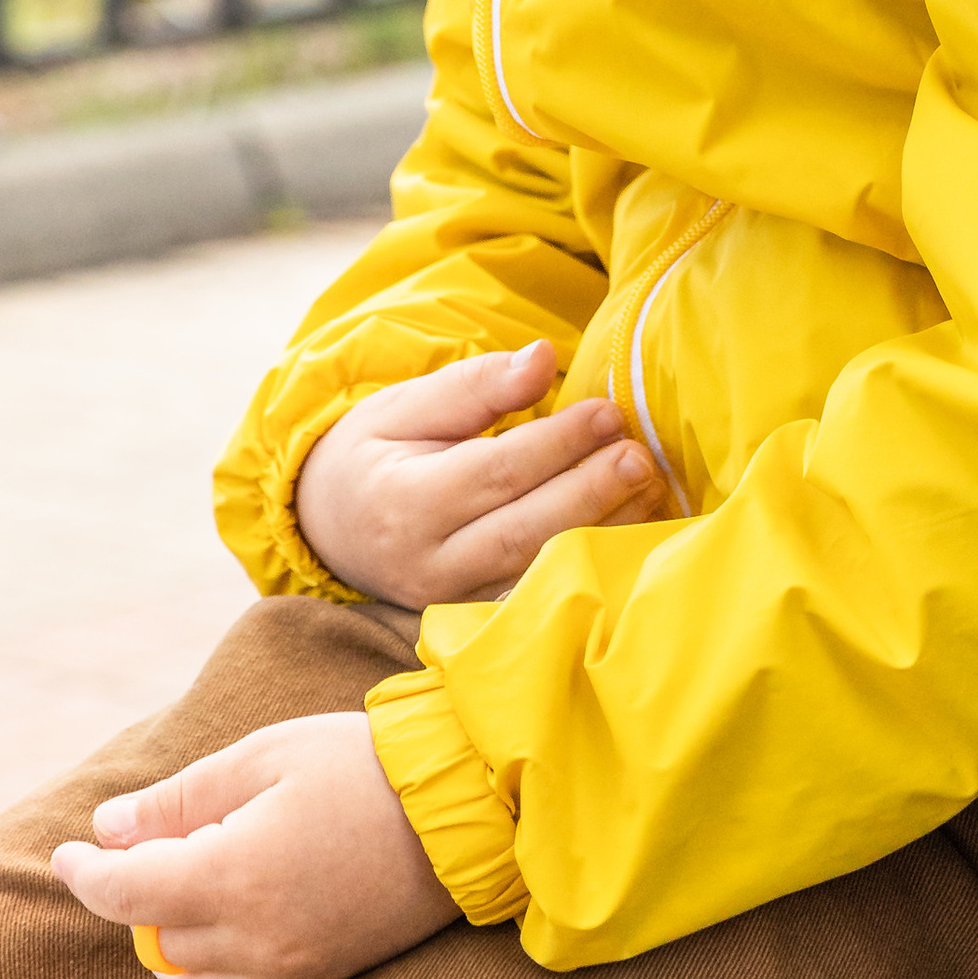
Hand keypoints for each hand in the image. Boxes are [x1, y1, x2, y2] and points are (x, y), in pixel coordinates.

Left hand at [51, 712, 459, 978]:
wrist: (467, 810)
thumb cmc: (363, 765)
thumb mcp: (265, 757)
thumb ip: (181, 798)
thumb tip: (108, 829)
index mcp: (233, 874)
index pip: (124, 896)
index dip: (84, 875)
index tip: (65, 853)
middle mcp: (253, 937)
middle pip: (152, 940)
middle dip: (134, 899)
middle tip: (144, 849)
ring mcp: (289, 967)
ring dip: (169, 938)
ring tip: (189, 881)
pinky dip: (212, 962)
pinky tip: (229, 913)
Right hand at [293, 338, 663, 606]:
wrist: (330, 527)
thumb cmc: (378, 455)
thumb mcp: (406, 406)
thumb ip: (474, 385)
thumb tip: (540, 356)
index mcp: (405, 502)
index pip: (494, 472)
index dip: (556, 443)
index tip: (607, 411)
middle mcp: (427, 565)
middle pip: (522, 532)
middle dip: (588, 493)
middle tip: (639, 456)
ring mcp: (451, 603)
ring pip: (536, 573)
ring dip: (599, 532)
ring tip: (647, 489)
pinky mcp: (474, 621)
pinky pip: (536, 599)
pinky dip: (584, 569)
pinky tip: (628, 538)